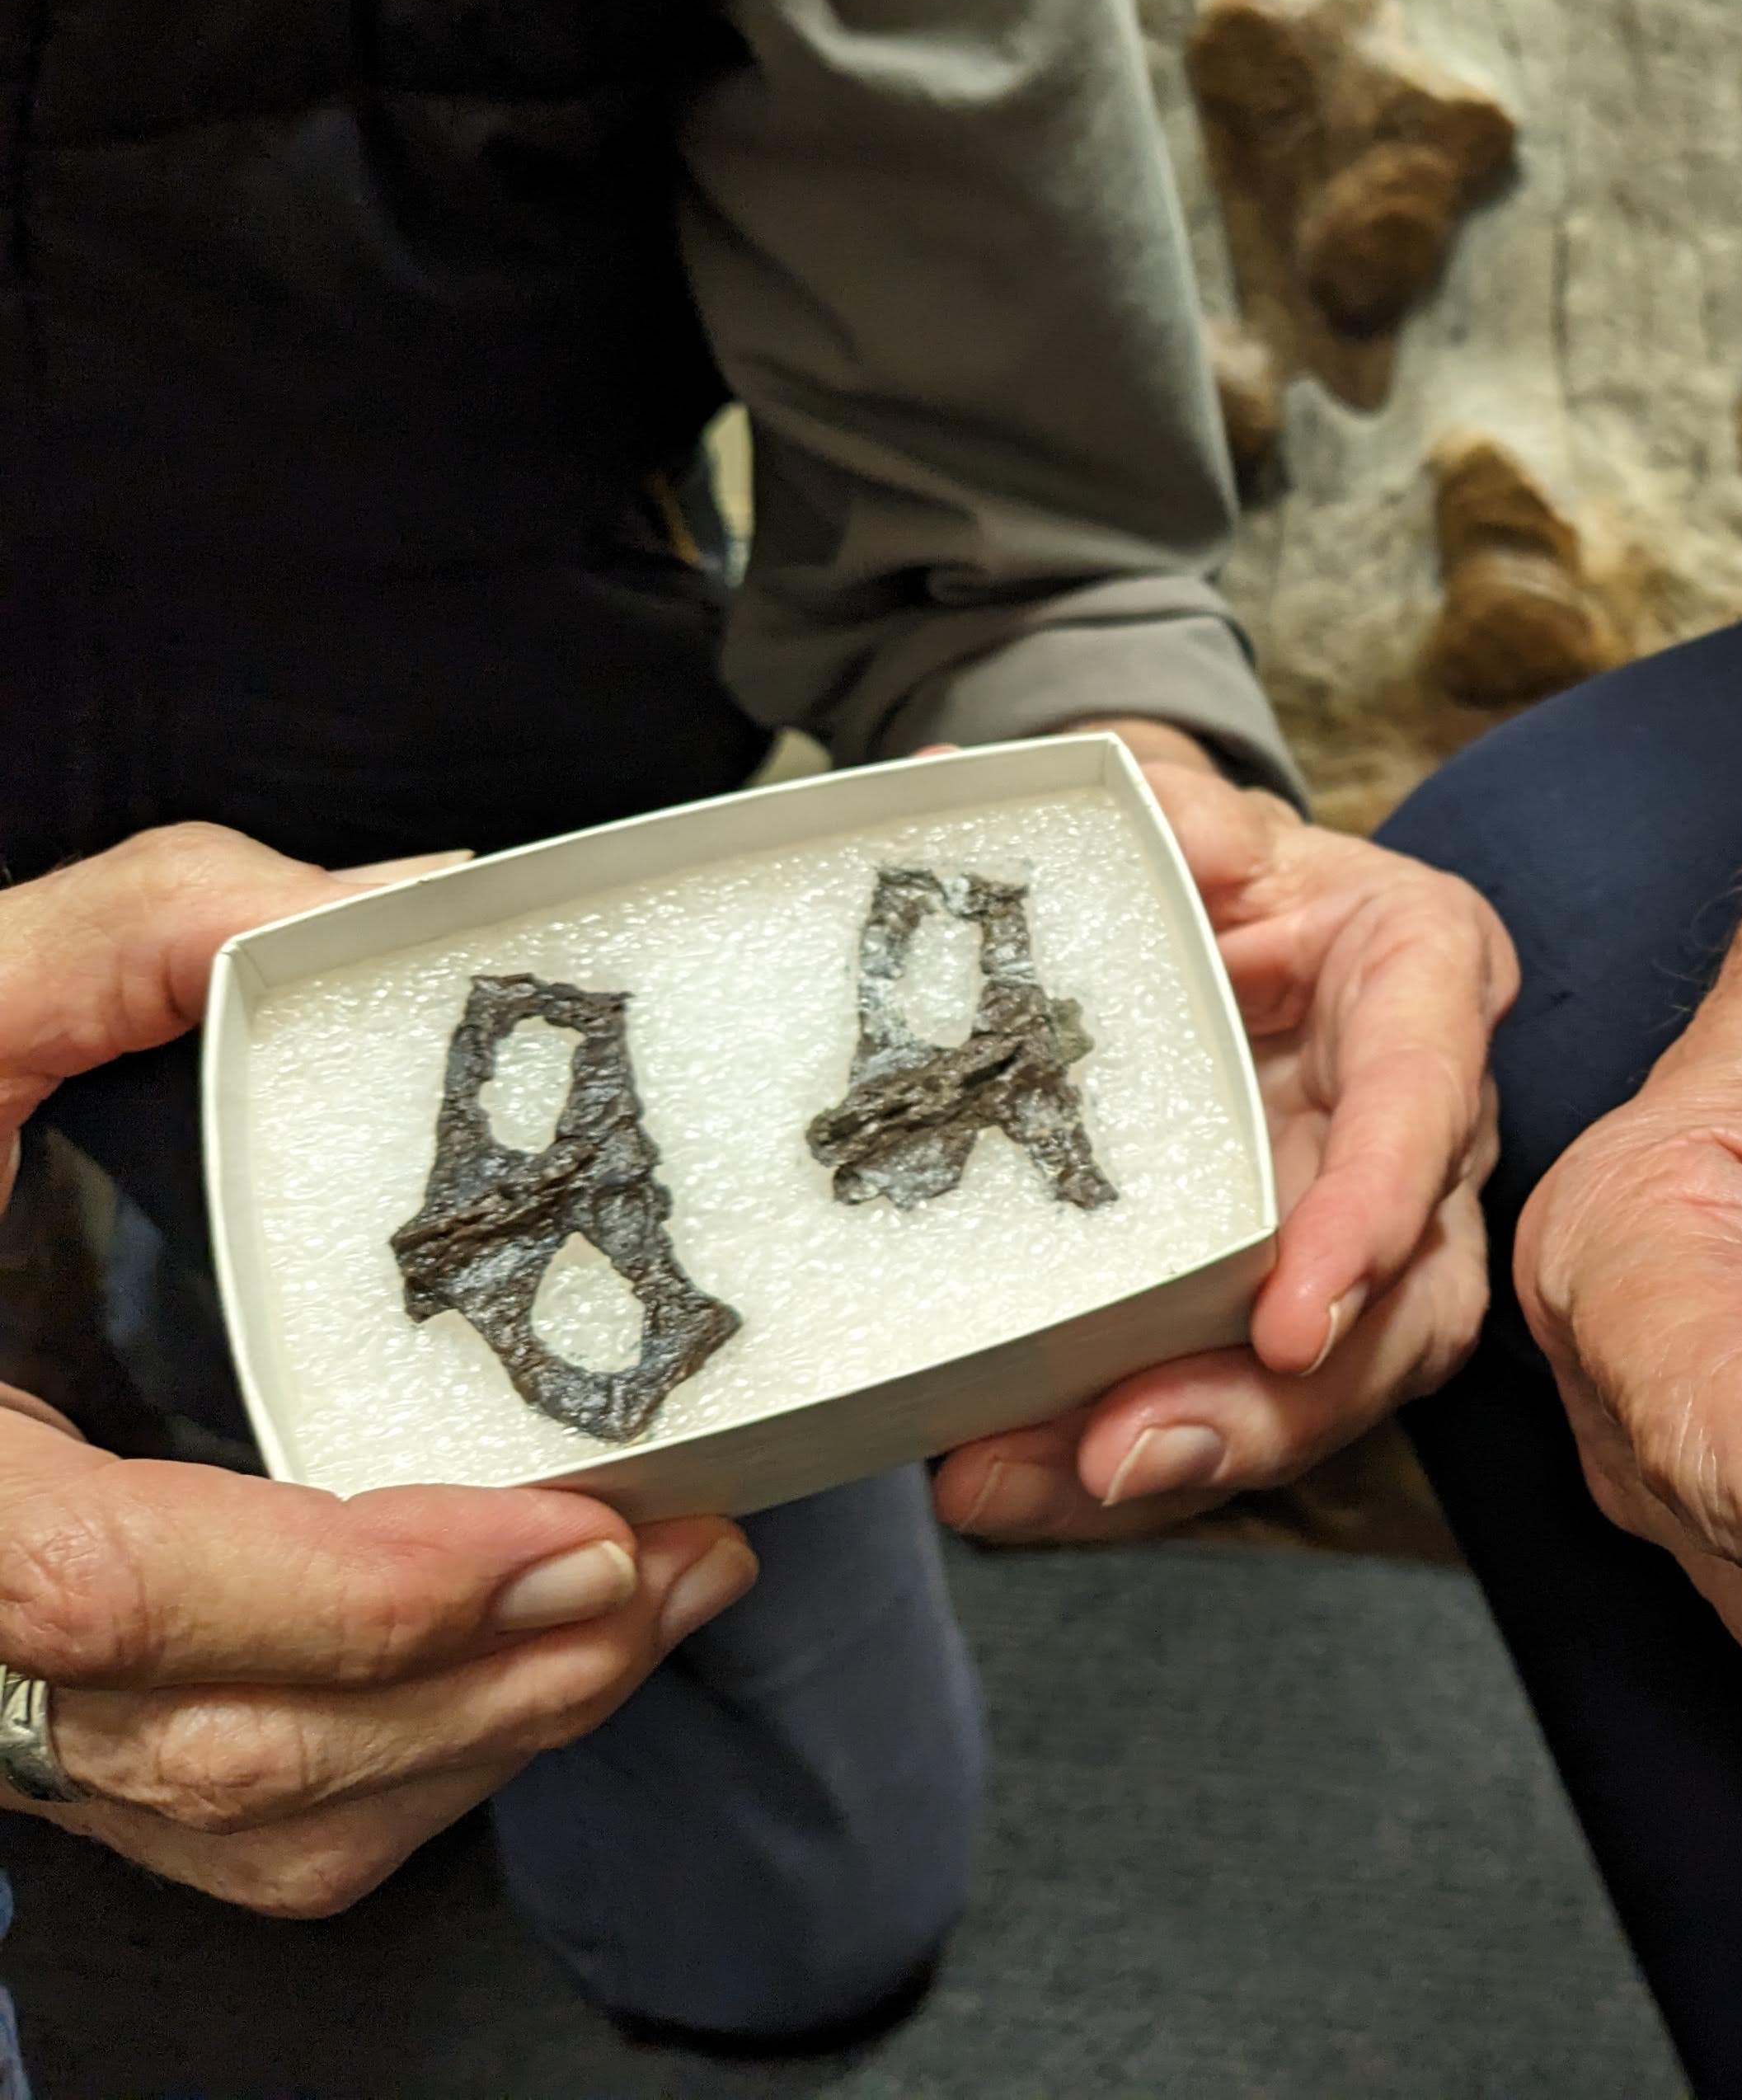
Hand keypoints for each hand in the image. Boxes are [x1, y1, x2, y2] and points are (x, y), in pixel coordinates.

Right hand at [0, 828, 755, 1915]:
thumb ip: (145, 932)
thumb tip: (418, 906)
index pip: (114, 1590)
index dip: (351, 1588)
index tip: (566, 1531)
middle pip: (225, 1744)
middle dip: (492, 1672)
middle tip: (679, 1551)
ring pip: (252, 1818)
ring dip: (491, 1728)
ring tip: (667, 1591)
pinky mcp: (54, 1739)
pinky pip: (240, 1836)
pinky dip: (417, 1774)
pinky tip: (544, 1665)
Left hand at [937, 725, 1515, 1541]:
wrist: (1191, 904)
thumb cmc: (1212, 860)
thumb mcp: (1195, 808)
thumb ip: (1185, 812)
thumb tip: (1186, 846)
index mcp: (1423, 980)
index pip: (1423, 1100)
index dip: (1370, 1212)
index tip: (1288, 1321)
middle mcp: (1424, 1123)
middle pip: (1402, 1296)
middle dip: (1274, 1402)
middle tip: (1126, 1453)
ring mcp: (1367, 1223)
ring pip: (1334, 1379)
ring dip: (1193, 1449)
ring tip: (1039, 1483)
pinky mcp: (1283, 1294)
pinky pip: (1235, 1394)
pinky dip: (1134, 1448)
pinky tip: (1019, 1481)